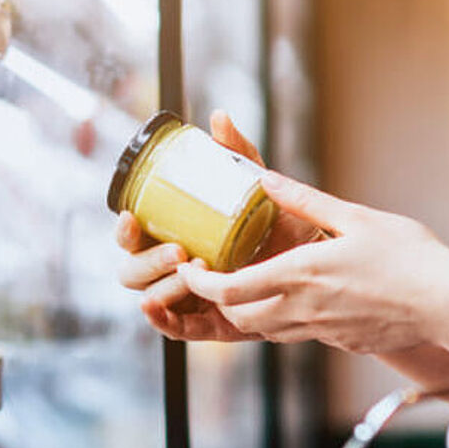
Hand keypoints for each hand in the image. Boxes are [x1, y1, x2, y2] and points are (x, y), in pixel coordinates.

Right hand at [116, 110, 318, 340]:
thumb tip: (219, 118)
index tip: (130, 216)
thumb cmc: (285, 226)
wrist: (323, 263)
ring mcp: (193, 298)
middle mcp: (178, 269)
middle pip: (134, 270)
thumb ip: (239, 156)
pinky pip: (178, 329)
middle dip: (147, 260)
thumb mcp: (261, 190)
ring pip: (153, 297)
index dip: (125, 229)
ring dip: (164, 285)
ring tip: (192, 270)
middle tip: (179, 250)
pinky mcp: (212, 324)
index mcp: (178, 237)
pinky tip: (157, 307)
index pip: (136, 236)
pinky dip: (162, 320)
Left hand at [178, 172, 448, 354]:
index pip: (227, 291)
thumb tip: (265, 178)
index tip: (190, 268)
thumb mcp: (356, 218)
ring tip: (259, 286)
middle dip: (221, 301)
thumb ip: (306, 201)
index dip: (198, 283)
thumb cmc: (410, 257)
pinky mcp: (344, 342)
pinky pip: (304, 335)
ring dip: (253, 312)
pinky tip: (310, 299)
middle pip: (240, 318)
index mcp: (301, 275)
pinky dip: (291, 320)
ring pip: (269, 331)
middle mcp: (304, 309)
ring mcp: (324, 331)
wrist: (448, 304)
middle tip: (219, 277)